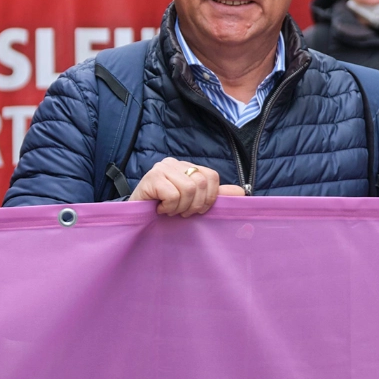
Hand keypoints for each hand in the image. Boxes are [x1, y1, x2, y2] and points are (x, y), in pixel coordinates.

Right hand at [129, 158, 243, 216]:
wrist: (136, 215)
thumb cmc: (164, 208)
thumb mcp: (192, 202)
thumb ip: (214, 196)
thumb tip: (242, 192)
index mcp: (186, 166)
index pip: (211, 176)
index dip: (209, 197)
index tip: (197, 210)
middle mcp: (174, 163)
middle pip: (201, 183)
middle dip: (194, 205)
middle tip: (181, 212)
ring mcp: (161, 168)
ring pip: (188, 189)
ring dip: (180, 207)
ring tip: (169, 210)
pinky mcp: (151, 178)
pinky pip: (173, 195)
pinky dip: (169, 207)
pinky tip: (159, 208)